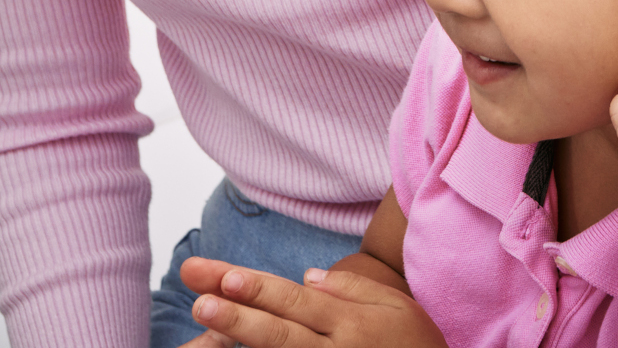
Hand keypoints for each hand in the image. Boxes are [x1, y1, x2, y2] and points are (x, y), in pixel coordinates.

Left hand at [178, 257, 444, 347]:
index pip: (296, 302)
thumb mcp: (397, 308)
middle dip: (238, 316)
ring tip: (204, 326)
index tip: (224, 277)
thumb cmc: (416, 347)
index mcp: (351, 323)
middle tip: (200, 301)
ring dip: (239, 343)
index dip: (259, 290)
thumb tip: (306, 276)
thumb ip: (353, 288)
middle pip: (278, 333)